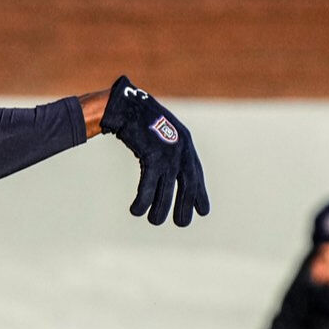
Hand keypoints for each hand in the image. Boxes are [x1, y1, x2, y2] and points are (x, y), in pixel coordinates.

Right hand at [99, 77, 209, 226]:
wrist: (125, 105)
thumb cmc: (138, 119)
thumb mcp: (157, 132)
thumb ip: (163, 148)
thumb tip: (161, 166)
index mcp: (184, 143)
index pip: (196, 173)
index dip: (200, 193)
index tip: (203, 211)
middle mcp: (181, 148)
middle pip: (187, 183)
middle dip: (185, 204)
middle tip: (181, 224)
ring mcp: (168, 151)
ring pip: (168, 187)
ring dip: (161, 207)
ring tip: (154, 221)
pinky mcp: (152, 154)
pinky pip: (149, 183)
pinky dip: (144, 199)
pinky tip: (136, 211)